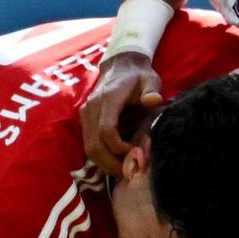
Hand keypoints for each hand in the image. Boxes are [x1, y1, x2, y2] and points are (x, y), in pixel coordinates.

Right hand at [82, 52, 163, 174]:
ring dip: (106, 164)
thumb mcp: (150, 80)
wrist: (120, 66)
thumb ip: (152, 90)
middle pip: (94, 145)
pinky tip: (117, 162)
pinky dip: (102, 158)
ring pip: (89, 148)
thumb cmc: (138, 76)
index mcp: (108, 99)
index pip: (106, 131)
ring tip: (125, 170)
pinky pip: (89, 145)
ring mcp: (86, 115)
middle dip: (112, 163)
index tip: (137, 154)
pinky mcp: (85, 121)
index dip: (119, 148)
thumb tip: (153, 100)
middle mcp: (92, 108)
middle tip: (131, 172)